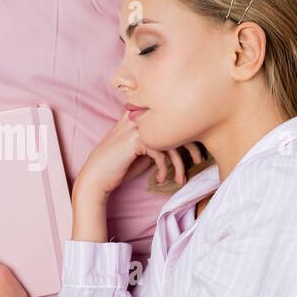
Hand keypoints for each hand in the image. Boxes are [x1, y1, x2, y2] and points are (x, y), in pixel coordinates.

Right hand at [75, 111, 204, 197]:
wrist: (97, 177)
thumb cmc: (122, 166)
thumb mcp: (146, 152)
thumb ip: (161, 143)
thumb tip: (186, 145)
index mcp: (142, 116)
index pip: (173, 120)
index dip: (189, 136)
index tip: (197, 154)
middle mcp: (139, 117)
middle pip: (177, 126)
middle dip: (192, 147)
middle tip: (199, 161)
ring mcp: (136, 127)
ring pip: (171, 142)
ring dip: (179, 165)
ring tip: (181, 179)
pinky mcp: (135, 140)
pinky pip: (161, 153)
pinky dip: (163, 169)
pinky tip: (161, 180)